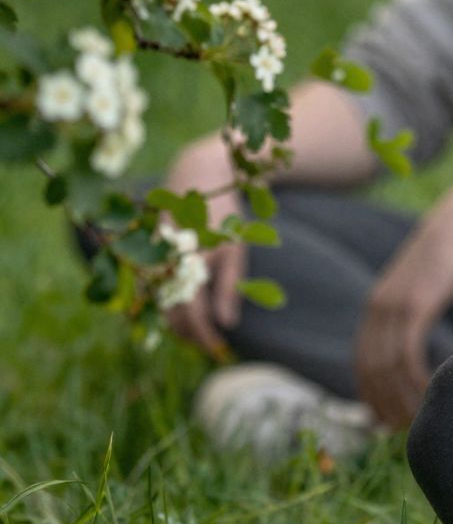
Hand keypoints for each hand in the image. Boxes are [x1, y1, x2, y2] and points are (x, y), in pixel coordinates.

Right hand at [160, 135, 244, 358]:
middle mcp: (164, 264)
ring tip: (199, 333)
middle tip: (210, 346)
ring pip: (160, 307)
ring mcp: (151, 260)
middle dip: (190, 335)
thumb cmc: (223, 214)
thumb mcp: (235, 247)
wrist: (197, 175)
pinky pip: (153, 292)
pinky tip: (184, 312)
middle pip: (172, 317)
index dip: (204, 336)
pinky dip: (167, 307)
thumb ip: (230, 286)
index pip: (192, 316)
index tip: (219, 348)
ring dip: (177, 325)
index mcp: (189, 262)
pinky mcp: (146, 256)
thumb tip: (227, 324)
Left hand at [354, 180, 452, 429]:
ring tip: (418, 419)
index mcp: (375, 307)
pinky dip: (416, 379)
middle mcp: (377, 309)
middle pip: (371, 371)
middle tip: (403, 430)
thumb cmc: (447, 258)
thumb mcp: (420, 288)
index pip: (362, 364)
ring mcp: (394, 307)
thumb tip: (410, 343)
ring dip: (400, 399)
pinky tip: (431, 391)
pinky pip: (408, 354)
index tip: (386, 421)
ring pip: (387, 368)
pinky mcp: (416, 305)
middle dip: (383, 405)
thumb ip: (409, 313)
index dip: (370, 396)